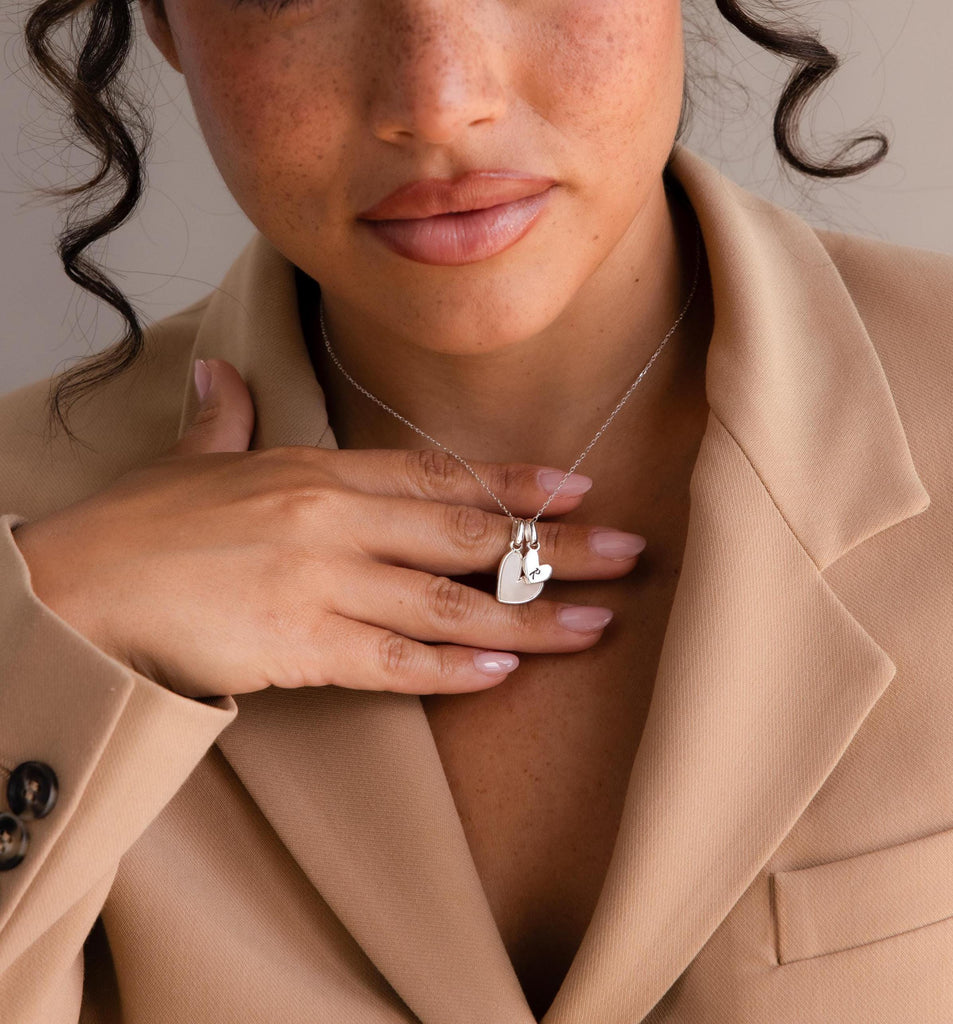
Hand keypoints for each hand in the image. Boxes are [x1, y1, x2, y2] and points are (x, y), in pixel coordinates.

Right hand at [12, 359, 642, 700]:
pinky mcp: (297, 645)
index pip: (437, 474)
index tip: (577, 486)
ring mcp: (320, 582)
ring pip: (447, 602)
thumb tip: (222, 374)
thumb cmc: (136, 527)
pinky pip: (391, 660)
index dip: (513, 482)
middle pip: (466, 535)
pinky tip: (502, 673)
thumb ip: (223, 420)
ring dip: (530, 617)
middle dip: (555, 548)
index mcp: (316, 471)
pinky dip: (451, 669)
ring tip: (595, 627)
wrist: (72, 589)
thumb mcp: (190, 461)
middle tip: (629, 554)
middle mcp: (332, 519)